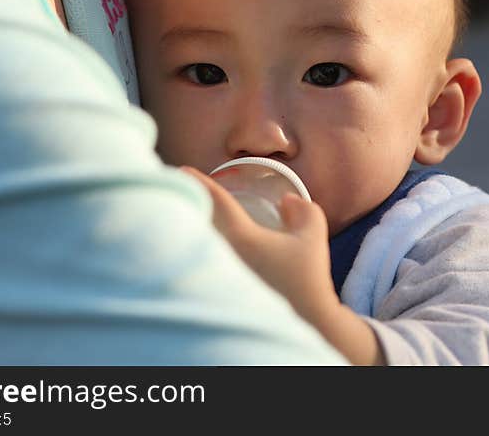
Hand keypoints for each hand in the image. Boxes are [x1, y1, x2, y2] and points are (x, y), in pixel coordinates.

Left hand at [180, 166, 340, 325]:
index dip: (200, 182)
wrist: (305, 320)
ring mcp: (219, 275)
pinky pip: (202, 261)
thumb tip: (286, 201)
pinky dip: (196, 248)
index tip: (184, 169)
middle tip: (176, 187)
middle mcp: (223, 255)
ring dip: (188, 226)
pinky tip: (196, 247)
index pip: (215, 202)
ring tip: (184, 214)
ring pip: (197, 242)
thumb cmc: (306, 277)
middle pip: (195, 222)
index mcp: (241, 238)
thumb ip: (302, 209)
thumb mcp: (312, 235)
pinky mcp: (220, 290)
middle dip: (186, 203)